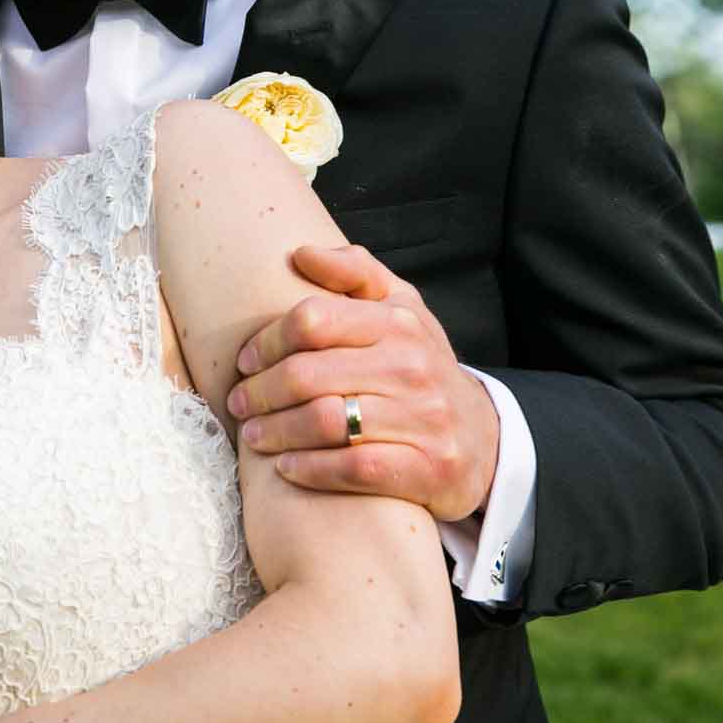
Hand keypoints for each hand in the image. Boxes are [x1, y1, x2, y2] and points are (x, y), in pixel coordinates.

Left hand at [227, 244, 500, 522]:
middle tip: (238, 405)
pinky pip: (352, 467)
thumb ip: (354, 272)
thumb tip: (301, 253)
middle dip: (260, 392)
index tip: (245, 361)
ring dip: (276, 432)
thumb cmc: (420, 367)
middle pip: (309, 374)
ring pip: (325, 421)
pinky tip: (285, 469)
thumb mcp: (401, 308)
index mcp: (399, 321)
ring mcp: (423, 418)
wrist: (483, 438)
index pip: (313, 320)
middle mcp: (413, 365)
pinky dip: (310, 469)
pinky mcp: (426, 468)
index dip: (267, 341)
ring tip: (253, 437)